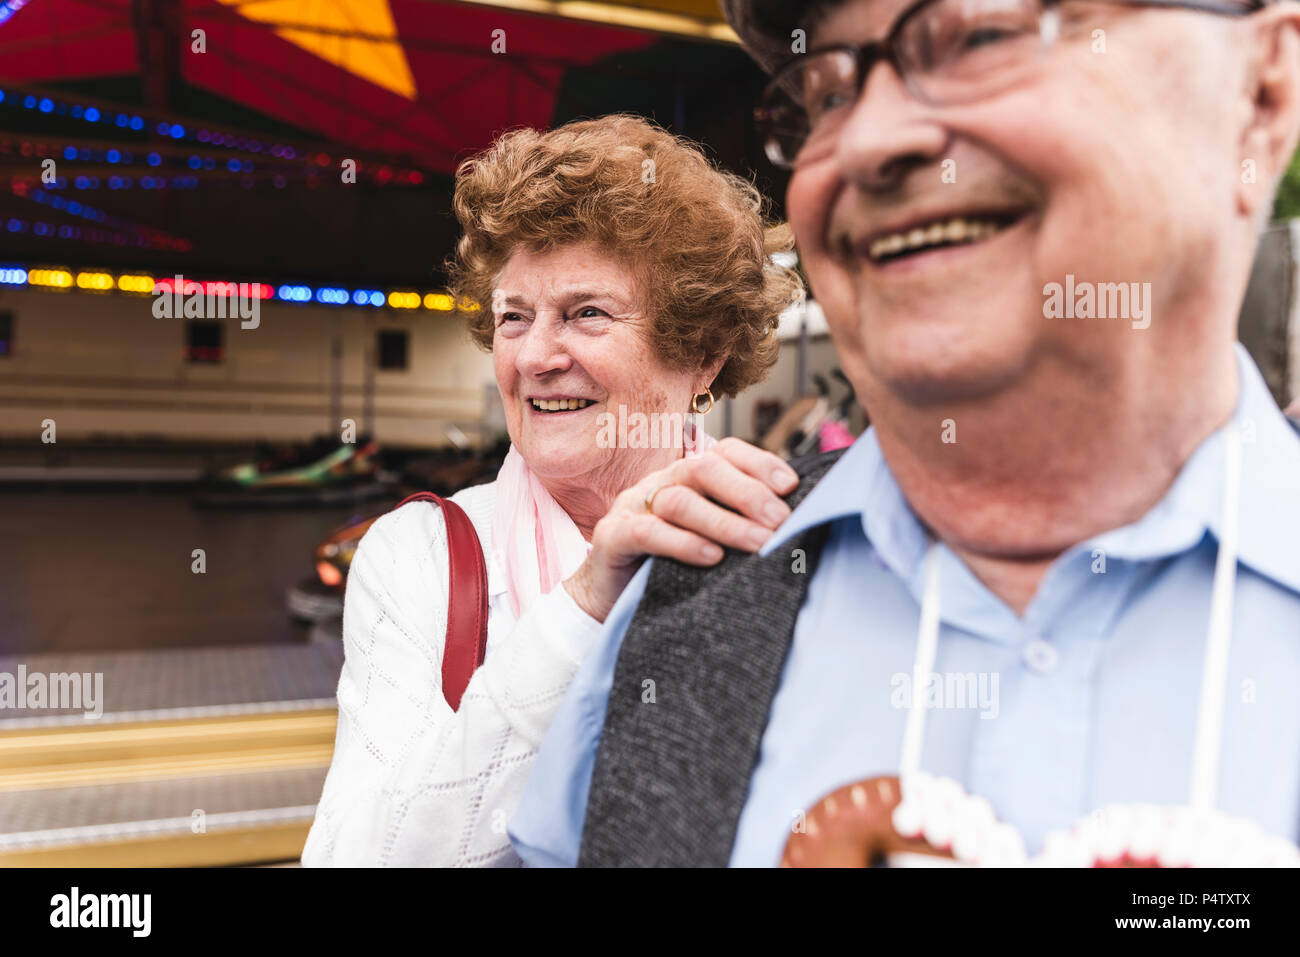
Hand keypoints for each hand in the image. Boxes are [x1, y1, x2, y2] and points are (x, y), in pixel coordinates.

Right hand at [563, 438, 799, 622]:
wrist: (608, 599)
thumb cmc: (668, 568)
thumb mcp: (708, 541)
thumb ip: (740, 525)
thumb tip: (797, 523)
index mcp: (686, 478)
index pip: (724, 453)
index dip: (759, 463)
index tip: (792, 486)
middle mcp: (659, 483)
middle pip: (703, 470)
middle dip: (747, 493)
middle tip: (781, 520)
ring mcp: (632, 507)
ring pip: (678, 500)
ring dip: (724, 521)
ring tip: (759, 542)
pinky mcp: (611, 537)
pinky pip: (647, 532)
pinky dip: (682, 542)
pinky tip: (711, 557)